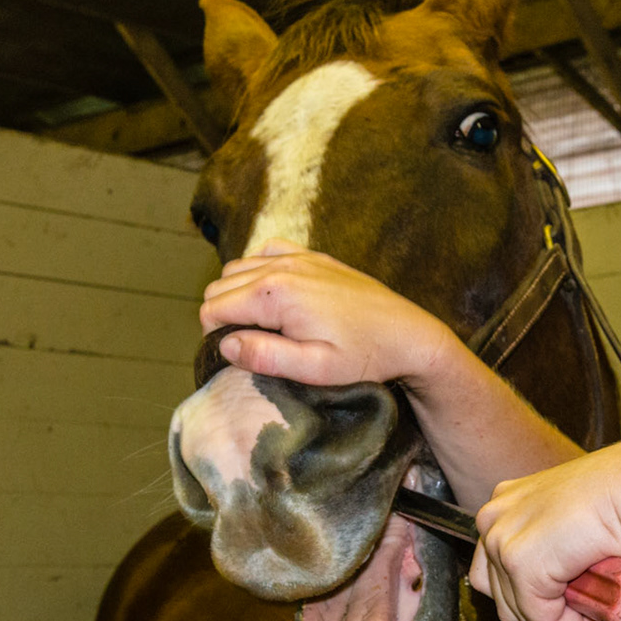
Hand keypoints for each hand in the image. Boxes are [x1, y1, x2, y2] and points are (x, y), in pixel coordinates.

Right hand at [199, 240, 456, 387]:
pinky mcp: (313, 256)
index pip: (212, 310)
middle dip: (222, 316)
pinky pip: (265, 251)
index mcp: (275, 295)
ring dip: (237, 295)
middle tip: (248, 346)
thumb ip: (264, 357)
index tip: (238, 357)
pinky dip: (258, 271)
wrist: (409, 335)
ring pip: (236, 268)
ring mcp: (298, 256)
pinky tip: (274, 297)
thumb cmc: (364, 357)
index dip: (215, 337)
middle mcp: (281, 266)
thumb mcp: (314, 369)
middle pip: (219, 288)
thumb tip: (224, 344)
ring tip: (260, 326)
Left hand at [468, 433, 620, 620]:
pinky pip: (541, 619)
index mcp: (506, 504)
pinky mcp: (522, 565)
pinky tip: (595, 619)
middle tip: (582, 607)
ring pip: (518, 612)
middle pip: (500, 593)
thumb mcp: (576, 515)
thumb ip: (558, 538)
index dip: (529, 594)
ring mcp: (503, 541)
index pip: (495, 568)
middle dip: (540, 611)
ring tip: (591, 612)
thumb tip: (564, 577)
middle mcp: (495, 518)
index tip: (567, 600)